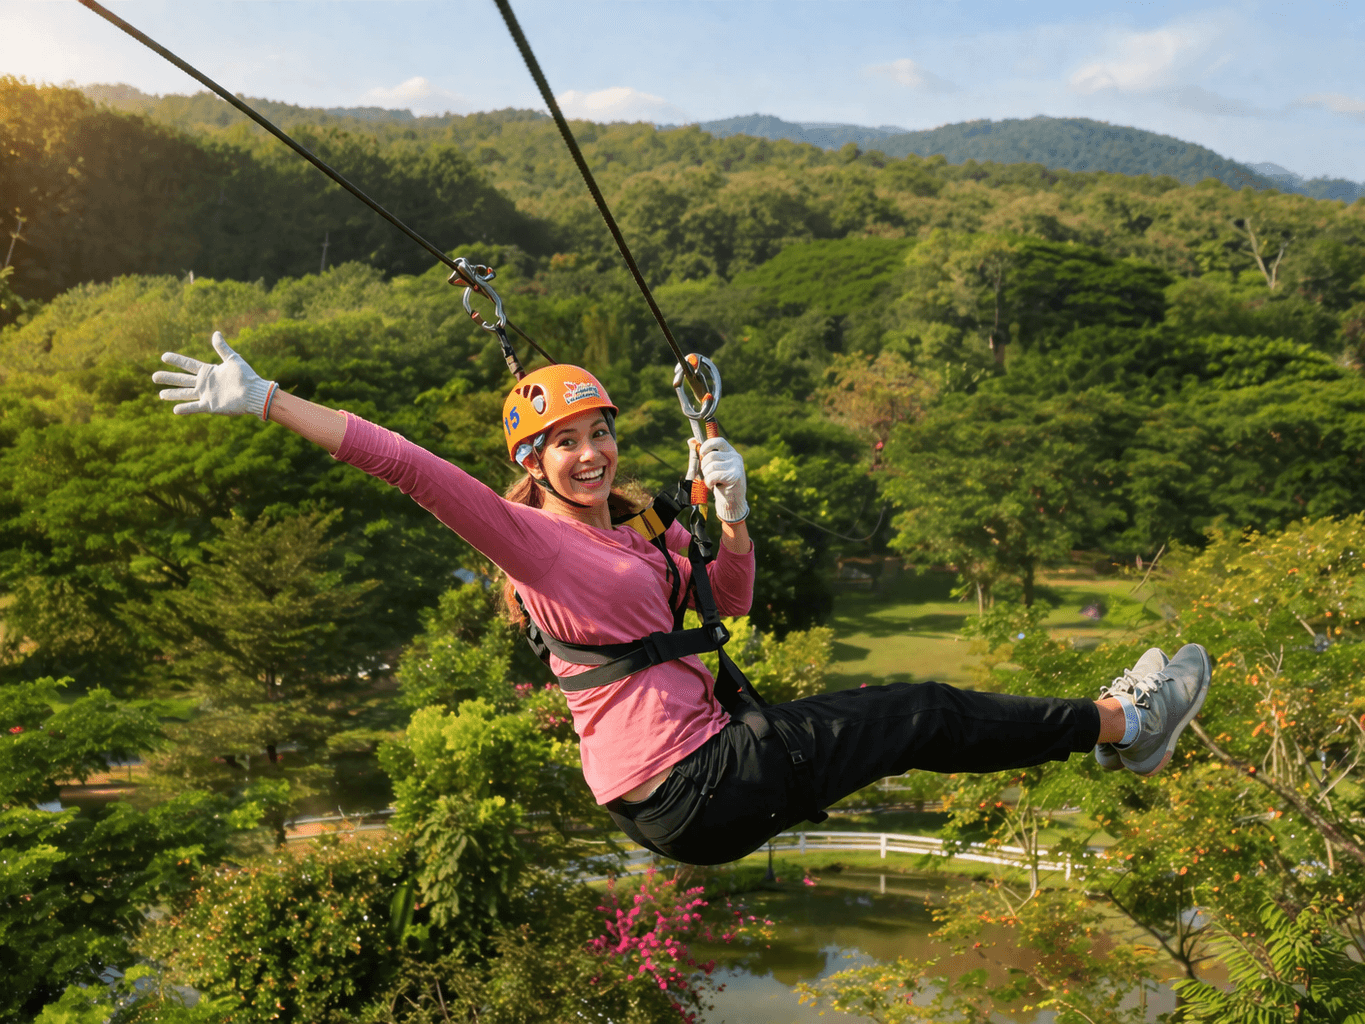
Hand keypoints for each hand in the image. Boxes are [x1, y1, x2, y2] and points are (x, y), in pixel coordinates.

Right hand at [153, 332, 276, 417]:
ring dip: (173, 394)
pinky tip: (174, 410)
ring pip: (185, 394)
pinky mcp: (210, 406)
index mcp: (209, 371)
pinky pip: (195, 407)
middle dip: (168, 378)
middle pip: (182, 380)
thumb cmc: (247, 376)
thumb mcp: (233, 359)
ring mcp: (207, 395)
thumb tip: (216, 333)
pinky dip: (185, 409)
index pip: (188, 364)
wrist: (255, 393)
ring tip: (160, 394)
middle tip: (154, 377)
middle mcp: (205, 383)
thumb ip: (222, 348)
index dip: (176, 360)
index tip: (163, 356)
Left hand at [700, 437, 746, 522]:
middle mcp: (735, 457)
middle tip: (707, 475)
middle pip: (711, 456)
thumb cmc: (720, 483)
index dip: (707, 446)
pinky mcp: (735, 476)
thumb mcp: (711, 467)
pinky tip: (713, 486)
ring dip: (706, 476)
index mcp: (730, 452)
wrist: (732, 501)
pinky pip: (714, 475)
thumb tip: (690, 440)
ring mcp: (737, 466)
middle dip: (704, 467)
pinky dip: (709, 482)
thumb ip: (702, 455)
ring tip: (711, 482)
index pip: (718, 441)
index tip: (702, 455)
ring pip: (711, 466)